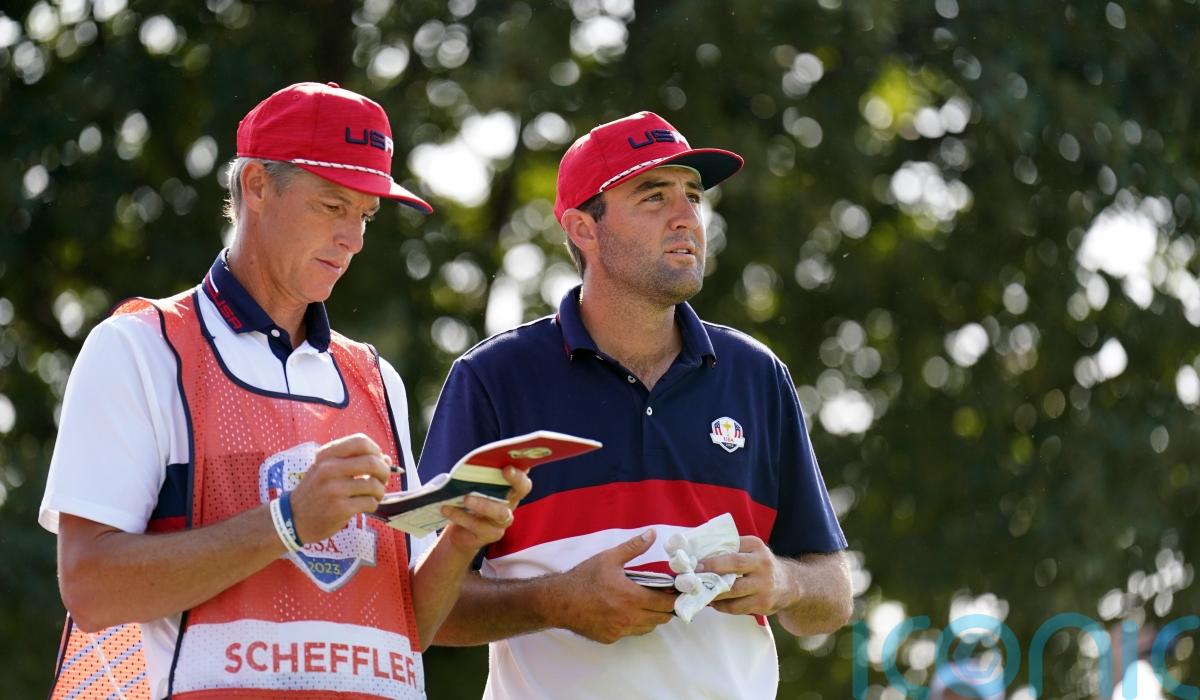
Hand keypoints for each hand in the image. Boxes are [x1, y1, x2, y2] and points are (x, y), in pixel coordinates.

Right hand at [289, 433, 391, 544]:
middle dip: (384, 471)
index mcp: (326, 455)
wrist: (293, 518)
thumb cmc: (316, 492)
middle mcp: (329, 469)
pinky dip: (373, 505)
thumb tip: (387, 459)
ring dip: (380, 492)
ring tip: (373, 496)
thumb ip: (355, 462)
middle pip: (372, 462)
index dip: (375, 450)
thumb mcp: (327, 470)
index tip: (377, 460)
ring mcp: (334, 489)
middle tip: (382, 479)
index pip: (360, 441)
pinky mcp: (340, 508)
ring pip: (374, 485)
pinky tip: (364, 506)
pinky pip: (370, 502)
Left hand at [439, 466, 531, 551]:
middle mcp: (510, 502)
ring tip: (465, 499)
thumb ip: (477, 476)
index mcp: (508, 487)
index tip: (509, 465)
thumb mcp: (472, 487)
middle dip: (515, 479)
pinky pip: (478, 525)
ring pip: (501, 512)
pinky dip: (461, 516)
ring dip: (483, 504)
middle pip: (521, 489)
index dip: (521, 470)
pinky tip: (447, 509)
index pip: (522, 474)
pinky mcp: (491, 535)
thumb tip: (469, 464)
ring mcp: (502, 520)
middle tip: (504, 471)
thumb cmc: (468, 502)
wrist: (460, 532)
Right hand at [545, 531, 678, 643]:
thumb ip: (633, 547)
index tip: (679, 591)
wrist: (559, 601)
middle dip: (667, 608)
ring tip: (647, 602)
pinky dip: (635, 623)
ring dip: (652, 617)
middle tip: (665, 595)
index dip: (676, 598)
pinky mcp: (611, 638)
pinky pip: (632, 633)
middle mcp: (629, 618)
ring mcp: (620, 630)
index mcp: (632, 597)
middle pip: (661, 618)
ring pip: (648, 627)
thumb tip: (652, 534)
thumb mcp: (609, 558)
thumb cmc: (584, 578)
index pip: (666, 603)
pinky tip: (627, 611)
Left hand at [698, 536, 794, 616]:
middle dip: (712, 571)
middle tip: (695, 576)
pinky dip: (722, 606)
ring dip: (714, 593)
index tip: (696, 564)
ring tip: (700, 592)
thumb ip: (732, 550)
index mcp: (756, 546)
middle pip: (734, 565)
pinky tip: (714, 603)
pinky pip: (737, 607)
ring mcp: (764, 585)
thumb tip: (700, 556)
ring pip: (733, 590)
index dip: (713, 558)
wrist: (789, 584)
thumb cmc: (760, 565)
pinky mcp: (763, 604)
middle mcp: (763, 564)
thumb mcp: (752, 550)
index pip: (732, 548)